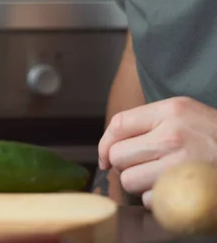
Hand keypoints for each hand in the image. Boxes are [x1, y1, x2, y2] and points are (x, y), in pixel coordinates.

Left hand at [98, 97, 216, 208]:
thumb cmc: (215, 135)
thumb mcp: (185, 113)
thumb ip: (149, 122)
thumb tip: (110, 145)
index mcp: (170, 111)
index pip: (118, 124)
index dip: (105, 144)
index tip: (105, 157)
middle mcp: (172, 134)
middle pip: (118, 156)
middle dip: (125, 165)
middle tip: (143, 166)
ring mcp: (180, 163)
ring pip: (129, 180)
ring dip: (139, 184)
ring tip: (160, 177)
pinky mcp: (187, 189)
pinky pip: (150, 200)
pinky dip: (157, 200)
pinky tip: (174, 189)